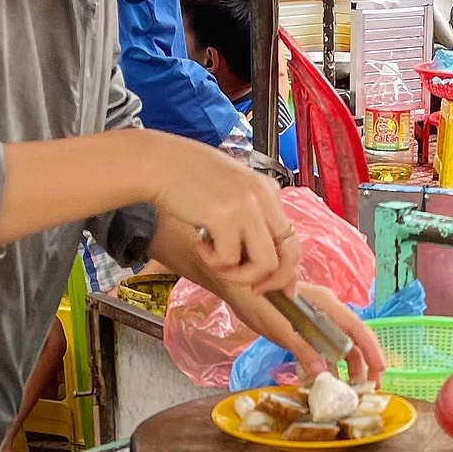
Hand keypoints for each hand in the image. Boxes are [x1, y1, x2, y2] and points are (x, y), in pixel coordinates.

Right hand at [143, 135, 297, 294]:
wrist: (159, 162)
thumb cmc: (188, 179)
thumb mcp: (230, 193)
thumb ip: (249, 218)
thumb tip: (260, 261)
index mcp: (268, 190)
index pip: (292, 238)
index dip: (287, 270)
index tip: (277, 288)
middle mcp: (264, 197)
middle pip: (290, 254)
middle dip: (273, 281)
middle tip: (253, 289)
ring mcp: (248, 206)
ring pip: (265, 264)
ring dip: (241, 275)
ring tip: (216, 262)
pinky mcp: (226, 217)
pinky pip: (230, 260)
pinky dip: (214, 262)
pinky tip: (200, 246)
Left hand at [219, 278, 386, 382]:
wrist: (236, 288)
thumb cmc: (258, 301)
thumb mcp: (280, 327)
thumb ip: (303, 350)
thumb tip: (323, 377)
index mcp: (327, 305)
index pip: (358, 329)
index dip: (372, 351)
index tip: (381, 372)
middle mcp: (327, 311)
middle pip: (354, 339)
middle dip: (364, 363)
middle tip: (369, 389)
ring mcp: (316, 320)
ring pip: (340, 345)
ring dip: (346, 367)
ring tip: (349, 390)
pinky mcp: (304, 328)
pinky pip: (323, 348)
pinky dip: (327, 364)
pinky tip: (325, 382)